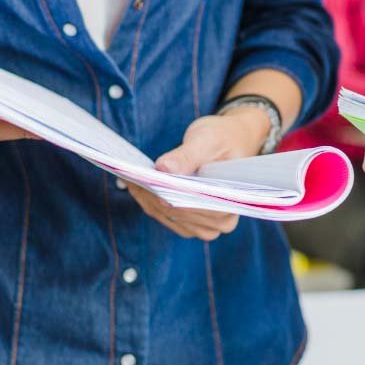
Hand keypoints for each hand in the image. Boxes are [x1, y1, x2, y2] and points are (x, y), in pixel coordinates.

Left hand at [125, 107, 270, 240]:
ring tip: (131, 176)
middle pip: (178, 212)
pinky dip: (147, 199)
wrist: (231, 141)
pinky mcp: (189, 222)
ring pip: (166, 215)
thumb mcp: (208, 139)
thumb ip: (188, 156)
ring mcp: (204, 225)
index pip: (196, 205)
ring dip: (147, 197)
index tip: (144, 178)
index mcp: (234, 202)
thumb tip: (163, 169)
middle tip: (130, 174)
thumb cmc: (224, 138)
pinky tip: (136, 183)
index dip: (169, 193)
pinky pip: (162, 215)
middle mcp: (222, 221)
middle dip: (153, 193)